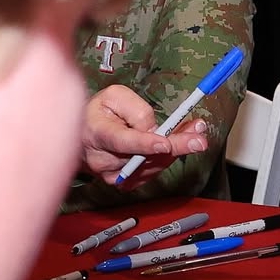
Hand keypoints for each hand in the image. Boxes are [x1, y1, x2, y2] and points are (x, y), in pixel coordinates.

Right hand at [80, 85, 207, 186]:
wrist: (81, 135)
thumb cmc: (99, 112)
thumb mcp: (114, 96)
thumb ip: (135, 109)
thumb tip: (154, 129)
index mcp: (96, 133)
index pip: (121, 142)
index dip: (144, 144)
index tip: (164, 143)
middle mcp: (102, 159)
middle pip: (144, 157)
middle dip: (175, 146)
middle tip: (199, 139)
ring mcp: (113, 175)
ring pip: (152, 165)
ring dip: (176, 149)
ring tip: (194, 131)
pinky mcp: (124, 183)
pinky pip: (152, 171)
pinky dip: (168, 157)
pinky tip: (178, 142)